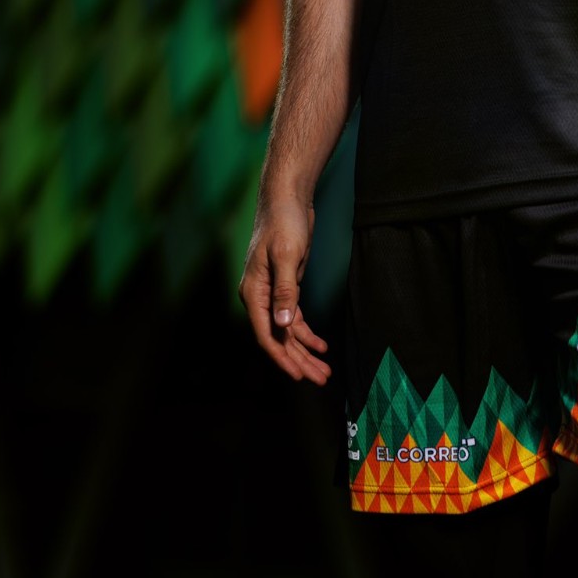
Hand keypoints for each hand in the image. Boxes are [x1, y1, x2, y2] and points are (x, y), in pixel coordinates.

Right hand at [238, 196, 331, 384]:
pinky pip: (295, 318)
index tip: (298, 375)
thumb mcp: (286, 255)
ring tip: (323, 370)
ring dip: (305, 350)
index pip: (266, 334)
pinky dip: (307, 333)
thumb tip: (282, 323)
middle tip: (320, 378)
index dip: (282, 357)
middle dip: (299, 360)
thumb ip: (285, 290)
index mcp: (253, 293)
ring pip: (288, 331)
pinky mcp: (287, 287)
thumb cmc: (282, 223)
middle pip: (279, 338)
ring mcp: (274, 294)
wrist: (287, 199)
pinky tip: (321, 346)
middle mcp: (260, 297)